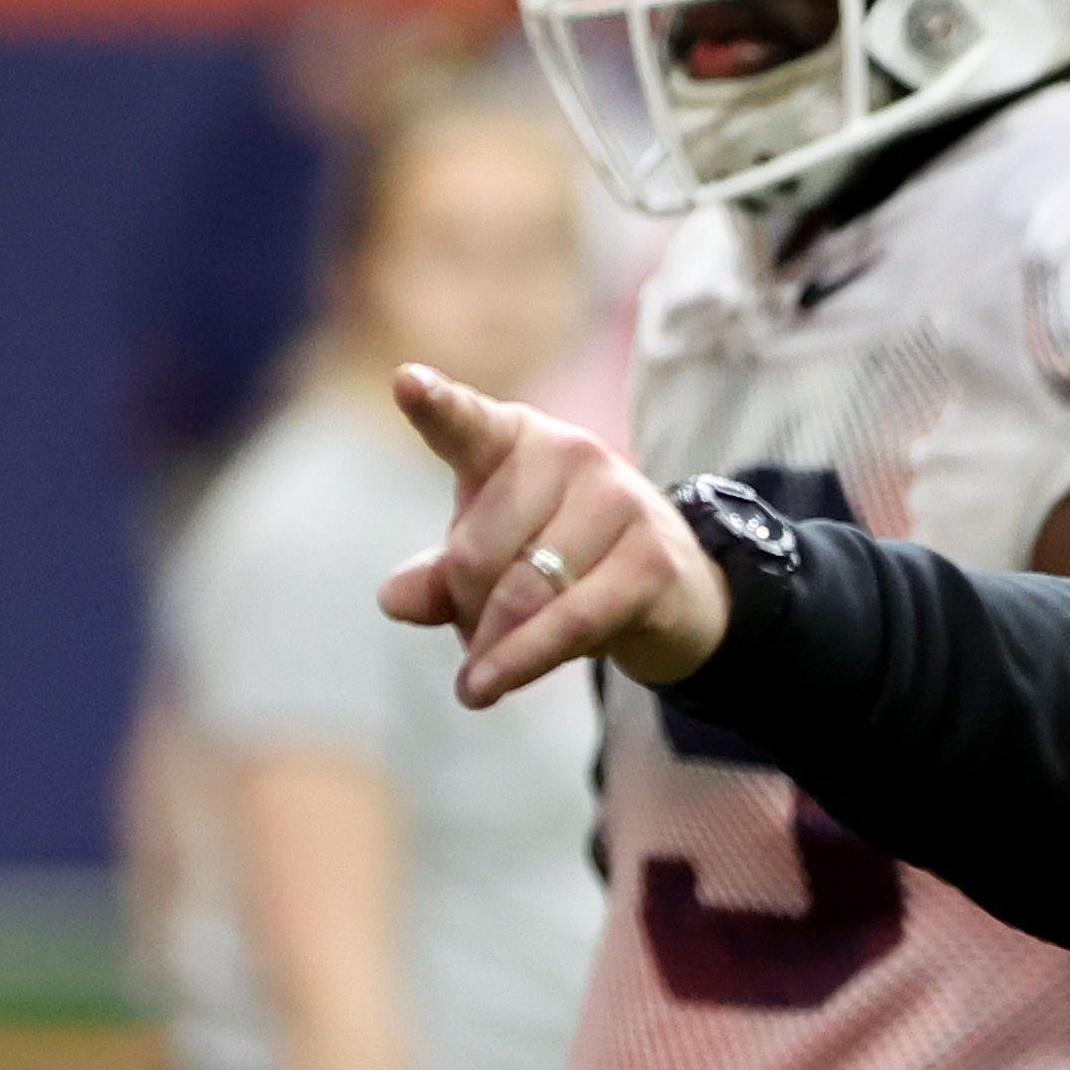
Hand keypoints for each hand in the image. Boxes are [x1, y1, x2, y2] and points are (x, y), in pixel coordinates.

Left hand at [380, 363, 729, 705]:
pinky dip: (524, 661)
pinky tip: (489, 687)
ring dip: (493, 646)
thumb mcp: (491, 562)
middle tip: (470, 638)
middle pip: (477, 551)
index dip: (435, 405)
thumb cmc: (563, 560)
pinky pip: (571, 621)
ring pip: (523, 591)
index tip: (404, 382)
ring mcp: (620, 500)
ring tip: (480, 678)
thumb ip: (439, 578)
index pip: (467, 423)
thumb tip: (396, 600)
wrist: (673, 588)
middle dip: (463, 609)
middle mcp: (572, 453)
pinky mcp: (653, 558)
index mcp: (517, 438)